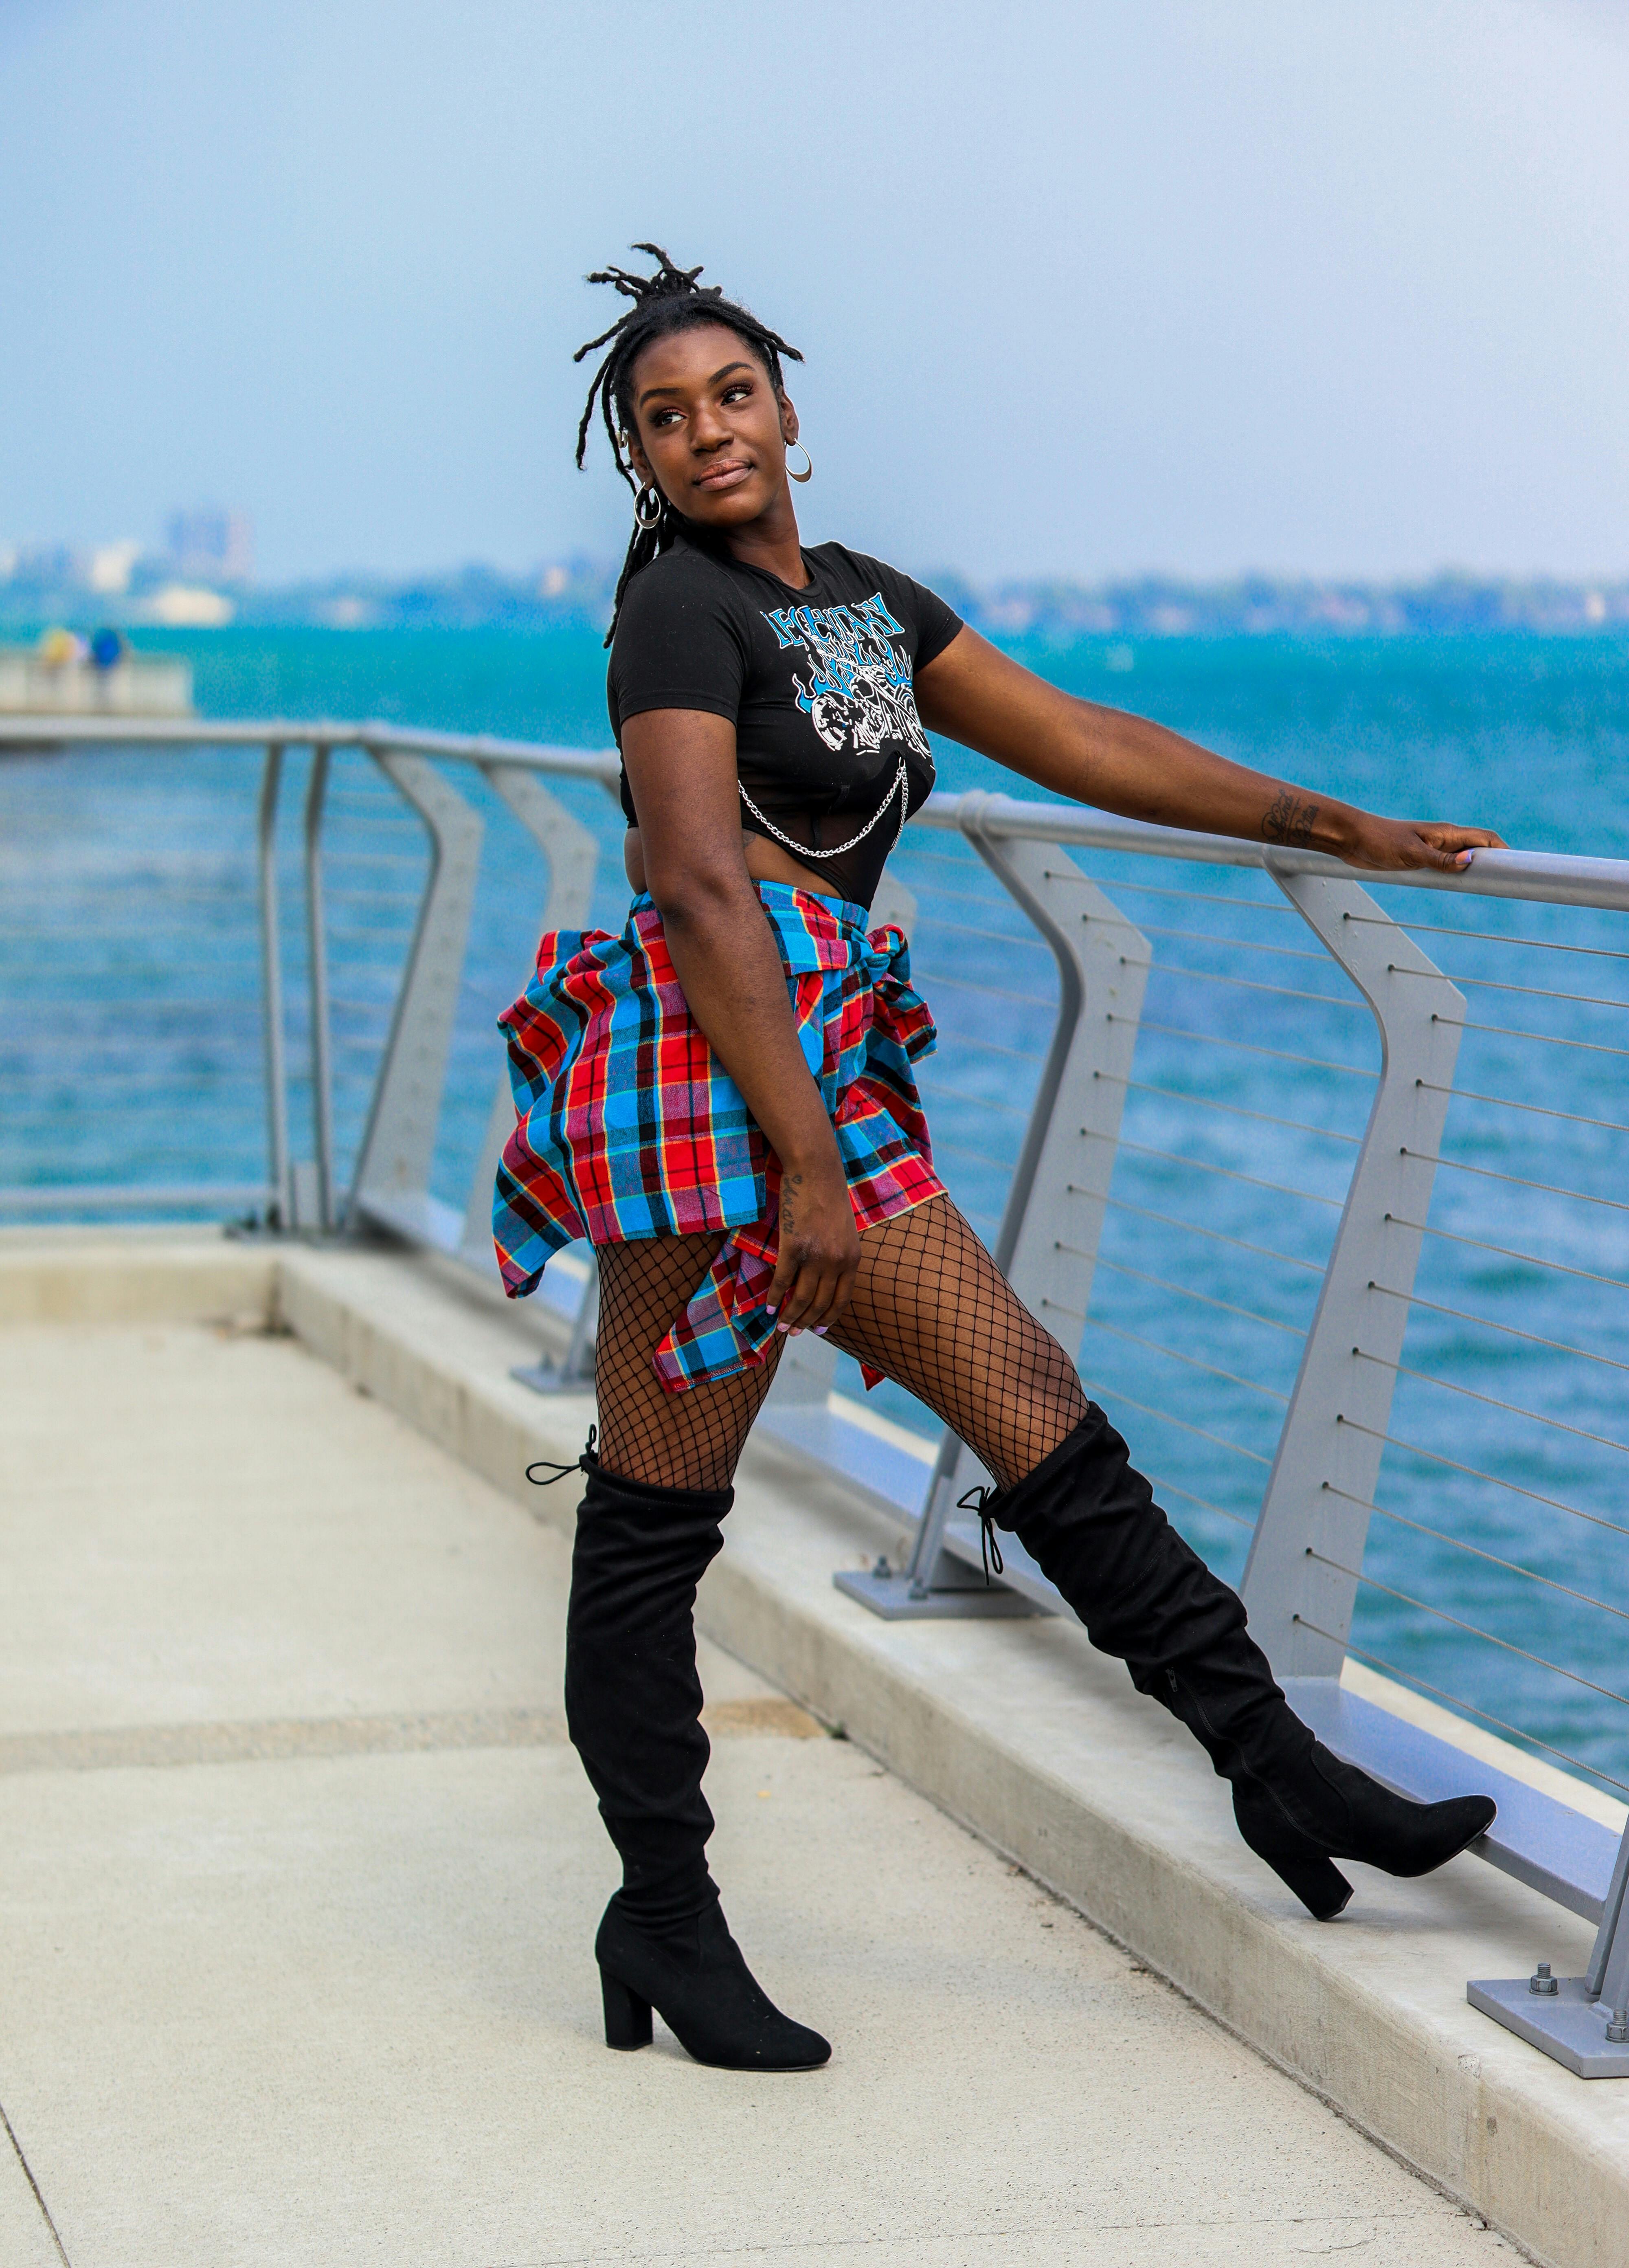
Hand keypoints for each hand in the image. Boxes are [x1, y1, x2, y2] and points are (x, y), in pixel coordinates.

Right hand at [767, 1154, 860, 1336]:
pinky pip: (782, 1281)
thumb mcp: (845, 1231)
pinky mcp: (793, 1247)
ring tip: (780, 1326)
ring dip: (789, 1316)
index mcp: (853, 1259)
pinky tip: (767, 1307)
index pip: (842, 1300)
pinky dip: (773, 1297)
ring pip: (801, 1298)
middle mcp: (837, 1262)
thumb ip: (840, 1256)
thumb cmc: (828, 1197)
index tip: (818, 1330)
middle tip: (794, 1332)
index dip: (829, 1318)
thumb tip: (827, 1280)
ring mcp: (815, 1256)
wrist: (816, 1170)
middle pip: (820, 1304)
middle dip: (806, 1322)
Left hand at [1334, 814, 1505, 873]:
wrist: (1352, 838)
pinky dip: (1457, 874)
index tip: (1518, 868)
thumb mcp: (1410, 853)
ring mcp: (1432, 849)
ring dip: (1476, 870)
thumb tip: (1471, 861)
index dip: (1504, 851)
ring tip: (1490, 888)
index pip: (1485, 838)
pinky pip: (1446, 866)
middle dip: (1495, 863)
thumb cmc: (1379, 840)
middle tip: (1508, 884)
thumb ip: (1439, 859)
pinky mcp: (1420, 859)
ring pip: (1462, 859)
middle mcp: (1443, 839)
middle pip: (1478, 849)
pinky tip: (1459, 886)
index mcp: (1445, 833)